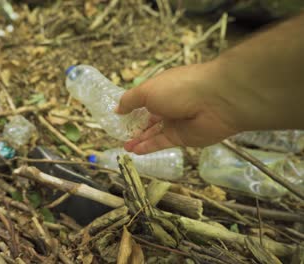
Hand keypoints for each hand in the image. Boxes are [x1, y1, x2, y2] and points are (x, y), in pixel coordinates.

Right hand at [115, 62, 240, 153]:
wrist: (217, 101)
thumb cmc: (180, 88)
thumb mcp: (147, 90)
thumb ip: (130, 100)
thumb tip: (117, 109)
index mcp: (162, 87)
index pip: (144, 98)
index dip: (131, 107)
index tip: (119, 116)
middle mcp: (170, 103)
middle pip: (149, 117)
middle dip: (134, 126)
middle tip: (120, 134)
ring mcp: (176, 121)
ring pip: (154, 132)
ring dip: (139, 139)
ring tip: (124, 146)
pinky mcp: (183, 137)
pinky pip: (162, 142)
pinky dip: (148, 147)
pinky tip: (135, 151)